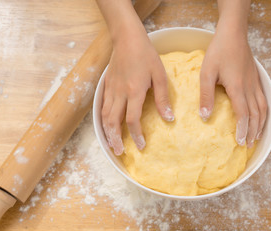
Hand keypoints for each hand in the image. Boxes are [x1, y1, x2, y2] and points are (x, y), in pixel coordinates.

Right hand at [101, 27, 173, 155]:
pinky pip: (102, 106)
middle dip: (116, 139)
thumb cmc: (146, 55)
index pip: (133, 120)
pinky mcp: (106, 85)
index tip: (141, 146)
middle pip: (114, 122)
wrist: (127, 38)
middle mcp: (120, 93)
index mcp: (135, 91)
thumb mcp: (160, 75)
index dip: (136, 135)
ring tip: (112, 144)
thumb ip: (163, 98)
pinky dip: (103, 119)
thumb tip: (169, 118)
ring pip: (105, 116)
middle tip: (120, 152)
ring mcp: (110, 89)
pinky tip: (106, 125)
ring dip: (108, 132)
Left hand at [199, 27, 266, 147]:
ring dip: (260, 124)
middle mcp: (249, 88)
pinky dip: (264, 112)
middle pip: (255, 115)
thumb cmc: (218, 51)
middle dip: (252, 132)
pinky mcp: (256, 78)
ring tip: (257, 136)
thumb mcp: (207, 73)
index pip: (243, 114)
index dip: (242, 129)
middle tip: (248, 145)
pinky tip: (261, 117)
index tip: (239, 143)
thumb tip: (205, 116)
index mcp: (237, 88)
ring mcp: (255, 83)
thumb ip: (206, 95)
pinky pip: (264, 99)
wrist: (233, 33)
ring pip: (263, 108)